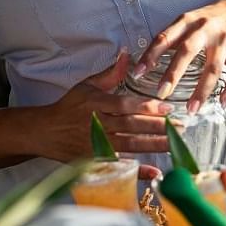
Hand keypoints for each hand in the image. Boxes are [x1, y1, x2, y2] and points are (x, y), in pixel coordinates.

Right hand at [42, 49, 171, 166]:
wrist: (45, 132)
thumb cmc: (69, 107)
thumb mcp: (87, 85)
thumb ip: (111, 73)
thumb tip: (127, 54)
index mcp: (96, 104)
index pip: (124, 105)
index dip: (146, 107)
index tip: (167, 108)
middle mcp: (97, 125)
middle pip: (131, 127)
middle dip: (157, 127)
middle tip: (180, 127)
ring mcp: (96, 145)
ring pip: (129, 146)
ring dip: (153, 145)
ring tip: (174, 144)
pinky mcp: (95, 161)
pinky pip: (120, 166)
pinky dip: (137, 171)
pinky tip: (154, 171)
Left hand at [133, 0, 225, 112]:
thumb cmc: (204, 22)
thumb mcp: (185, 23)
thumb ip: (168, 40)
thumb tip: (142, 65)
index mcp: (187, 21)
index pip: (165, 38)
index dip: (151, 55)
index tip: (137, 73)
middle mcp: (206, 29)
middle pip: (188, 51)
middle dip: (174, 74)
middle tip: (161, 94)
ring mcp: (225, 39)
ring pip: (214, 68)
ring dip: (202, 91)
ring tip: (191, 109)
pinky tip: (222, 102)